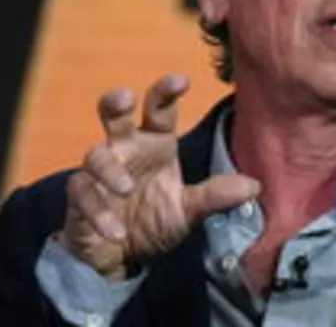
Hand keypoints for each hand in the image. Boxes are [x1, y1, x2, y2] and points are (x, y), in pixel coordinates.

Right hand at [59, 75, 259, 279]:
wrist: (121, 255)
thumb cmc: (155, 219)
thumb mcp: (188, 210)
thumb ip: (216, 196)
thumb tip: (255, 186)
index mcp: (155, 143)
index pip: (159, 109)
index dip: (166, 91)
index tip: (181, 81)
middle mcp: (126, 149)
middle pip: (114, 113)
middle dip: (116, 102)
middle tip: (124, 99)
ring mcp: (100, 171)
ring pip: (96, 155)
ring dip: (110, 170)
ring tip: (128, 188)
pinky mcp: (80, 196)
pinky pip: (83, 195)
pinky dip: (99, 212)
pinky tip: (116, 230)